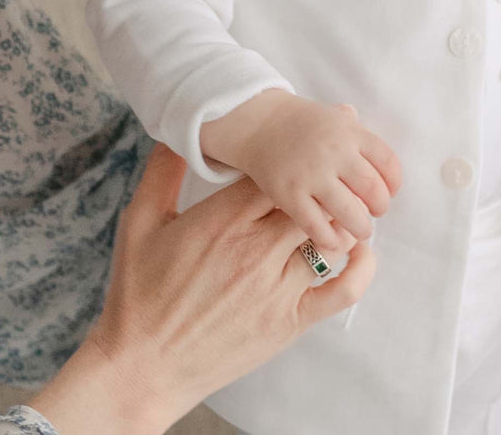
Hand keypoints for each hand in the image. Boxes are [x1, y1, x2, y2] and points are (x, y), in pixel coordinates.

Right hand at [28, 144, 375, 434]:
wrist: (141, 367)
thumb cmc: (138, 294)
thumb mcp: (140, 222)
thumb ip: (162, 172)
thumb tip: (174, 133)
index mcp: (223, 219)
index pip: (276, 173)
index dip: (297, 154)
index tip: (309, 139)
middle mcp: (255, 249)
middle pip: (310, 199)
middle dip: (326, 182)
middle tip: (337, 167)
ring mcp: (276, 287)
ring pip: (329, 237)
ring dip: (341, 220)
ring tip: (345, 207)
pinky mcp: (289, 322)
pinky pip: (340, 291)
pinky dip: (359, 269)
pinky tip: (361, 252)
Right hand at [204, 91, 401, 254]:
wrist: (259, 122)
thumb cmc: (304, 124)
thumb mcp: (336, 117)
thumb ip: (361, 137)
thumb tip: (384, 164)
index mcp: (350, 131)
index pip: (388, 163)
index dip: (394, 184)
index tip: (390, 193)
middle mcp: (335, 152)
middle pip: (373, 190)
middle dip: (380, 208)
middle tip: (375, 213)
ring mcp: (312, 174)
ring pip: (351, 213)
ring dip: (361, 228)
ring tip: (360, 230)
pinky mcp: (290, 194)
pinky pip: (317, 226)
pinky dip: (331, 238)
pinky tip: (333, 239)